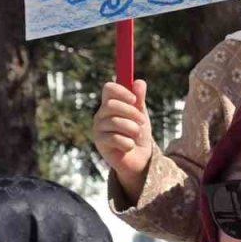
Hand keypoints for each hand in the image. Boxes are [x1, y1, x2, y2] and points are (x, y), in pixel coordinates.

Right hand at [92, 80, 153, 201]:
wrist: (139, 158)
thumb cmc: (138, 133)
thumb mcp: (141, 114)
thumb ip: (139, 99)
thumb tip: (139, 82)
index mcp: (110, 104)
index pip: (109, 88)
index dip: (122, 91)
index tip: (135, 99)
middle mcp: (101, 114)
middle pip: (111, 104)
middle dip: (131, 112)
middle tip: (142, 121)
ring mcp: (98, 128)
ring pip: (115, 122)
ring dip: (132, 129)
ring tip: (136, 135)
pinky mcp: (100, 143)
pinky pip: (116, 139)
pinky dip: (128, 143)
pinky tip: (129, 146)